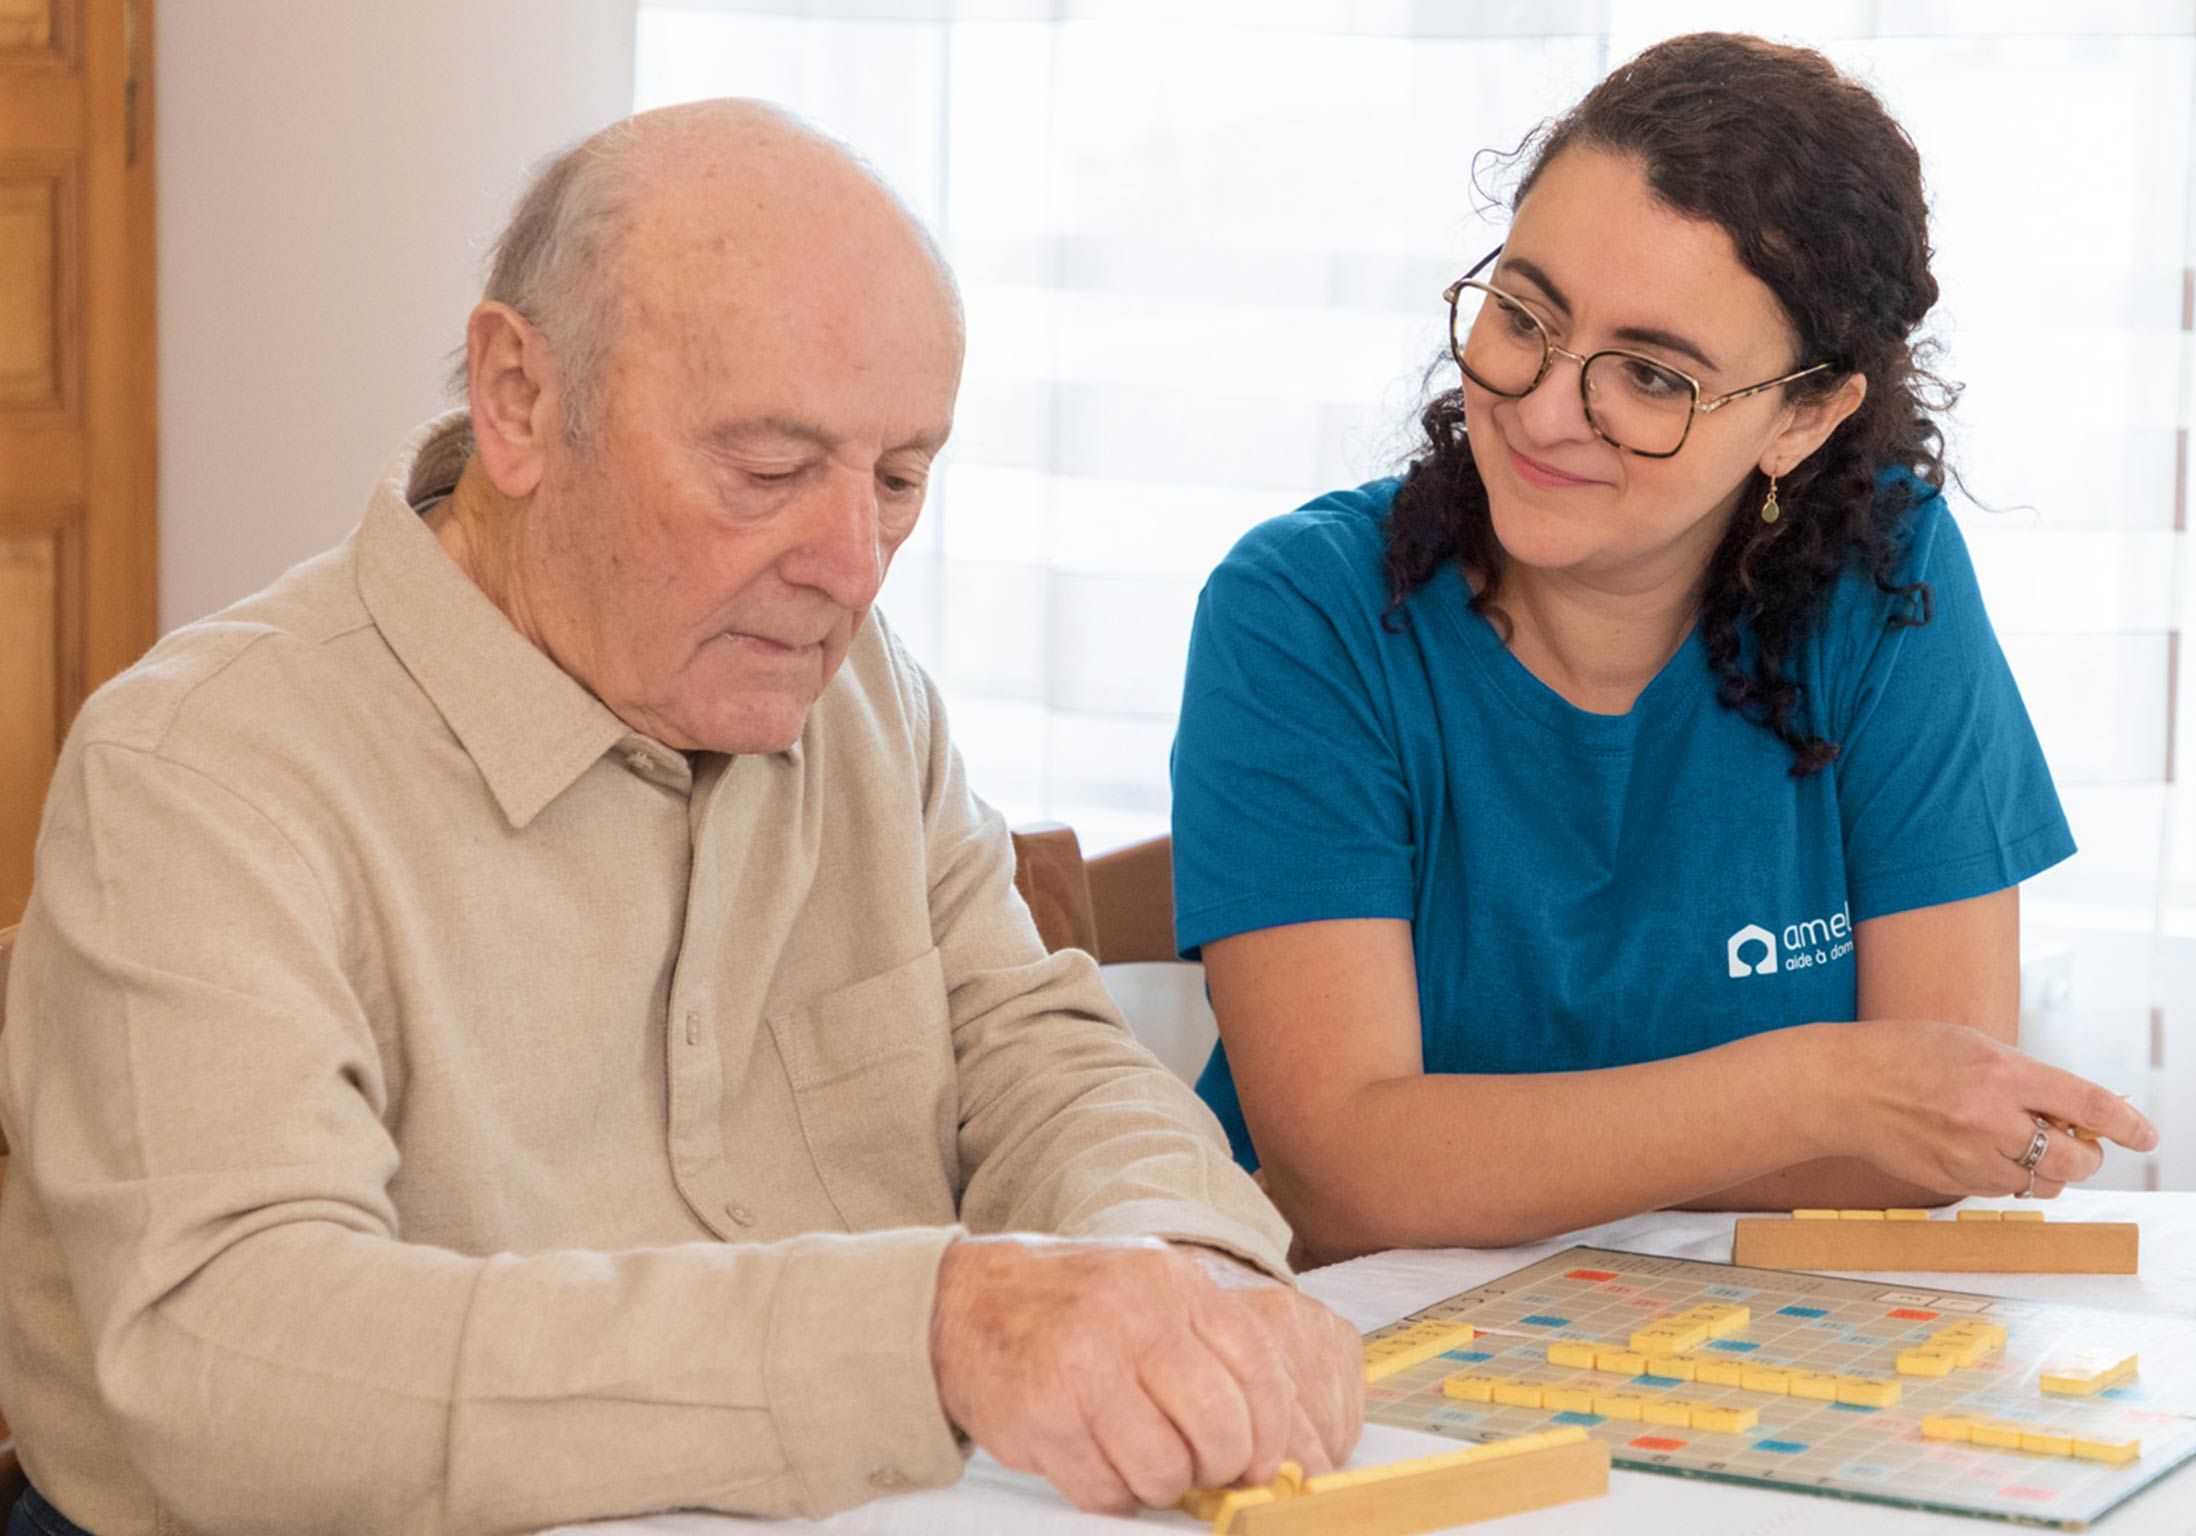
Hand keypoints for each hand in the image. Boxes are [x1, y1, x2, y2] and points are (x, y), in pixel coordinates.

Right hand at [928, 1235, 1362, 1513]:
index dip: (1270, 1434)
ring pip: (1165, 1470)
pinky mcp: (1043, 1415)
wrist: (966, 1301)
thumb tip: (1274, 1445)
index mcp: (1173, 1284)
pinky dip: (1110, 1491)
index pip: (1260, 1371)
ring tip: (1138, 1457)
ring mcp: (1084, 1366)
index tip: (1262, 1462)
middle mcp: (1133, 1318)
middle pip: (1220, 1430)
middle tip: (1196, 1465)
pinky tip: (1096, 1459)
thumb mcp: (1151, 1293)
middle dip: (1217, 1467)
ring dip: (1159, 1483)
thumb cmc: (1076, 1306)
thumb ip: (1211, 1348)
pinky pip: (1106, 1490)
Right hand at [1832, 1020, 2157, 1197]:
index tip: (2144, 1136)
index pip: (2087, 1105)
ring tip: (2022, 1145)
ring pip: (2040, 1183)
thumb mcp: (1973, 1045)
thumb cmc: (1903, 1054)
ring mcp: (1970, 1155)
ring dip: (2046, 1170)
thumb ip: (2023, 1077)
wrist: (1840, 1087)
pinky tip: (1981, 1150)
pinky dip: (2005, 1175)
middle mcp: (1992, 1118)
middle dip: (2085, 1155)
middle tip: (2076, 1144)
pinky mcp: (1951, 1180)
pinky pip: (2000, 1189)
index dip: (2126, 1125)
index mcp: (2003, 1072)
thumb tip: (2071, 1111)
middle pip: (2073, 1160)